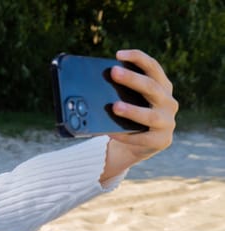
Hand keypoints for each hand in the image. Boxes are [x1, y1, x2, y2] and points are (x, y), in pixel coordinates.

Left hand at [100, 49, 177, 180]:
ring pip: (150, 115)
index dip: (137, 58)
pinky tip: (111, 132)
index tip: (118, 54)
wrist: (139, 144)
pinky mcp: (162, 140)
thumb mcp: (129, 99)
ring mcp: (168, 122)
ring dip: (132, 110)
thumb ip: (120, 90)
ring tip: (114, 106)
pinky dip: (126, 135)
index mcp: (162, 86)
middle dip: (132, 79)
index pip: (153, 67)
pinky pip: (142, 138)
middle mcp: (168, 102)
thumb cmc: (131, 116)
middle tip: (113, 72)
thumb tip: (93, 82)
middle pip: (151, 87)